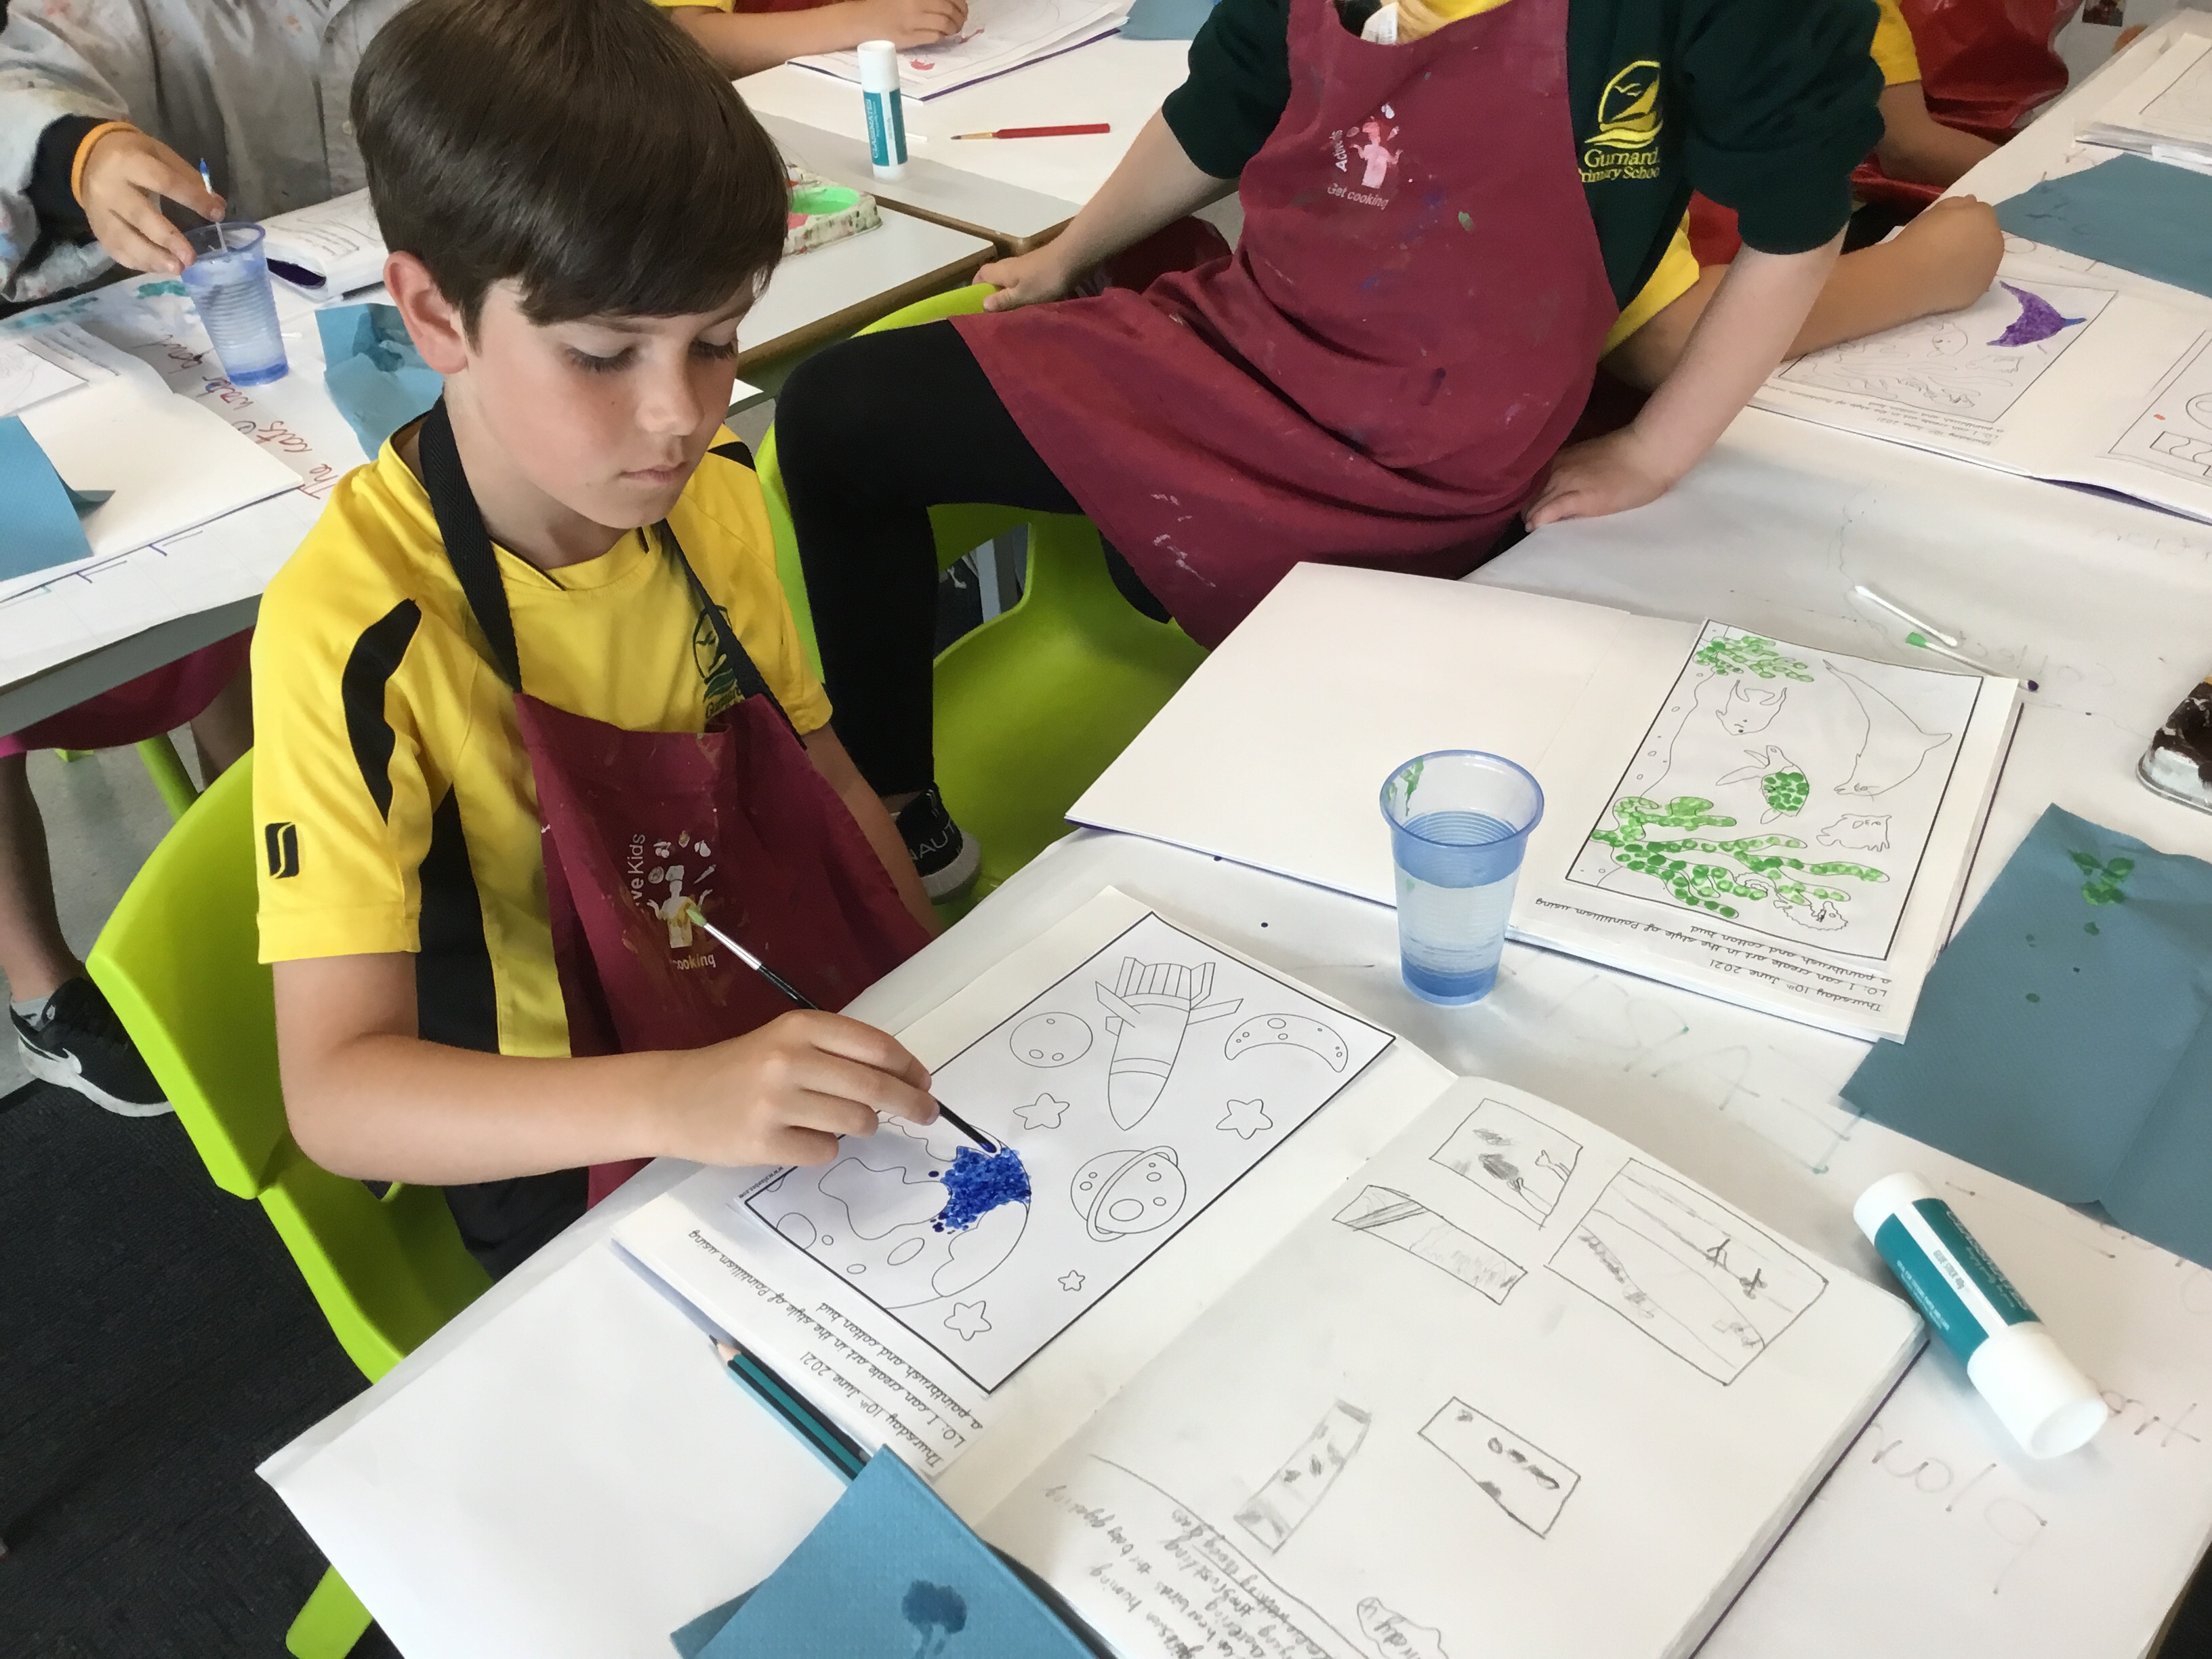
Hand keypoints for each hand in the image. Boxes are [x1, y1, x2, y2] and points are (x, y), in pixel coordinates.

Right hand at [76, 128, 223, 275]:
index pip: (163, 181)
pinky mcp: (96, 228)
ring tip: (177, 269)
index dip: (191, 198)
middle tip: (190, 258)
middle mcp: (109, 187)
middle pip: (139, 215)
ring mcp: (99, 210)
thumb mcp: (158, 153)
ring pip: (123, 238)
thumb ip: (187, 178)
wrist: (86, 158)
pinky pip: (115, 249)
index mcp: (128, 162)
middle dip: (167, 239)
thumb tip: (217, 205)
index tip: (217, 214)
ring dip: (152, 258)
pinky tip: (159, 268)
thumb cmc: (132, 155)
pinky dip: (138, 262)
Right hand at [661, 1009, 936, 1168]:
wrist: (673, 1098)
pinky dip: (823, 1148)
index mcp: (798, 1027)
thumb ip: (837, 1052)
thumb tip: (904, 1077)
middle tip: (928, 1114)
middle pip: (875, 1086)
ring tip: (836, 1120)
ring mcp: (775, 1103)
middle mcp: (788, 1060)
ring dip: (861, 1125)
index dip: (909, 1067)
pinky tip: (799, 1137)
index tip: (924, 1081)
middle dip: (911, 1103)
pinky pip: (825, 1151)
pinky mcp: (764, 1143)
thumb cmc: (739, 1068)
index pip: (875, 1045)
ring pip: (856, 1121)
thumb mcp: (784, 1041)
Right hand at [854, 0, 966, 47]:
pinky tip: (942, 34)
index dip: (960, 2)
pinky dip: (943, 36)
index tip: (962, 7)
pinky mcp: (910, 36)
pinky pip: (935, 36)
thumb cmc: (885, 5)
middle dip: (959, 16)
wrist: (863, 20)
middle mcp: (916, 1)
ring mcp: (912, 20)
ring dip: (953, 28)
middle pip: (949, 9)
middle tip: (960, 20)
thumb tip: (950, 2)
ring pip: (944, 24)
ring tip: (953, 29)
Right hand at [976, 243, 1079, 311]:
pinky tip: (1029, 302)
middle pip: (994, 278)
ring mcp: (1024, 265)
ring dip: (1008, 293)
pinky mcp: (1037, 267)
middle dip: (992, 293)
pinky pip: (1022, 280)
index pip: (979, 276)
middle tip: (996, 313)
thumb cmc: (1044, 279)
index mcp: (1000, 271)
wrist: (1071, 258)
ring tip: (1011, 311)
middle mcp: (1008, 265)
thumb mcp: (1021, 295)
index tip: (977, 304)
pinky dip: (1021, 290)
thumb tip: (983, 304)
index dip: (976, 288)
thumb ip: (1002, 300)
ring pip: (1009, 279)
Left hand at [1524, 425, 1676, 527]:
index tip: (1532, 514)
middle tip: (1535, 529)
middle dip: (1529, 513)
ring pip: (1535, 506)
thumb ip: (1573, 475)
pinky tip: (1536, 528)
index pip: (1532, 486)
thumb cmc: (1627, 457)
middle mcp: (1556, 470)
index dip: (1531, 501)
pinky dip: (1540, 520)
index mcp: (1558, 461)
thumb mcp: (1590, 463)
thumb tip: (1562, 493)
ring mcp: (1565, 482)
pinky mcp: (1579, 497)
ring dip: (1533, 520)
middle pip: (1529, 498)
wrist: (1649, 451)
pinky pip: (1550, 510)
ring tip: (1537, 534)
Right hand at [1888, 195, 2003, 313]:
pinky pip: (1970, 283)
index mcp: (1986, 219)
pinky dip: (1962, 281)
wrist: (1912, 276)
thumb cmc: (1922, 237)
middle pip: (1986, 238)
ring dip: (1970, 261)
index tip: (1948, 225)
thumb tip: (1970, 203)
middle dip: (1973, 239)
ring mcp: (1988, 272)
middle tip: (1947, 246)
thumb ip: (1958, 204)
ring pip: (1981, 262)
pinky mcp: (1976, 294)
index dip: (1965, 218)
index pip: (1981, 213)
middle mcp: (1995, 244)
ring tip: (1944, 266)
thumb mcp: (1938, 209)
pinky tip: (1943, 282)